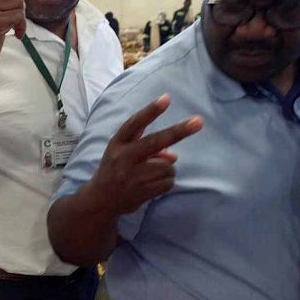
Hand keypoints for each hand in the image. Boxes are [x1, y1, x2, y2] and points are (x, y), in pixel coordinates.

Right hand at [78, 94, 201, 216]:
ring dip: (167, 169)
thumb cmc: (115, 169)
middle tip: (199, 121)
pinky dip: (166, 182)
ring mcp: (132, 176)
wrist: (100, 200)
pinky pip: (167, 183)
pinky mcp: (140, 192)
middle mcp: (123, 157)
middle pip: (156, 141)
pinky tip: (153, 184)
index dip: (151, 111)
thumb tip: (173, 156)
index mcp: (118, 143)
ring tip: (152, 174)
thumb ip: (147, 147)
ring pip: (167, 166)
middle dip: (179, 131)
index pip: (135, 123)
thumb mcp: (123, 152)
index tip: (166, 98)